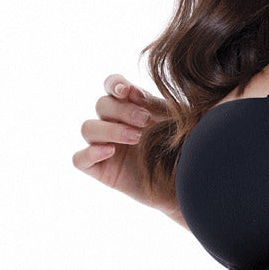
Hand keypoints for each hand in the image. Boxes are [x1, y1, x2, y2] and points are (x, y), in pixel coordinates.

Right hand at [72, 75, 179, 217]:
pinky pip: (79, 159)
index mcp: (132, 107)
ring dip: (110, 129)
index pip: (112, 86)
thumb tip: (134, 92)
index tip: (127, 91)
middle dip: (122, 110)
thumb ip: (155, 104)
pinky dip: (90, 152)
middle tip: (145, 121)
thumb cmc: (185, 151)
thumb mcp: (175, 123)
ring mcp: (105, 147)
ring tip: (136, 138)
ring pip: (87, 128)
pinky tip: (110, 151)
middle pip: (101, 104)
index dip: (114, 84)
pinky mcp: (101, 170)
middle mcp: (115, 124)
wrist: (190, 185)